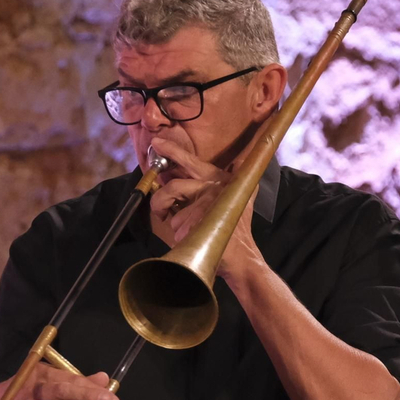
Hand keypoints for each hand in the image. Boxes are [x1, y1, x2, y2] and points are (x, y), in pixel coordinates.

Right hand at [0, 366, 118, 399]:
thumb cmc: (30, 393)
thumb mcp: (50, 383)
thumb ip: (77, 382)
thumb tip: (104, 378)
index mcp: (42, 374)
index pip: (70, 379)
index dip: (92, 387)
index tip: (112, 396)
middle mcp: (32, 390)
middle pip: (58, 390)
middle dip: (84, 395)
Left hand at [148, 137, 263, 281]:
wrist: (242, 256)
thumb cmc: (237, 229)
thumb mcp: (241, 198)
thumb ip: (233, 181)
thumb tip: (238, 162)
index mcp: (218, 178)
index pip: (191, 161)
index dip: (172, 151)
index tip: (156, 143)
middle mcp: (213, 187)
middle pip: (173, 187)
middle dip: (160, 202)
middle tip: (161, 212)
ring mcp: (207, 204)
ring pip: (175, 214)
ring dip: (178, 228)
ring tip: (191, 234)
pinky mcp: (200, 222)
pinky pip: (178, 230)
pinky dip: (181, 239)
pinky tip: (194, 240)